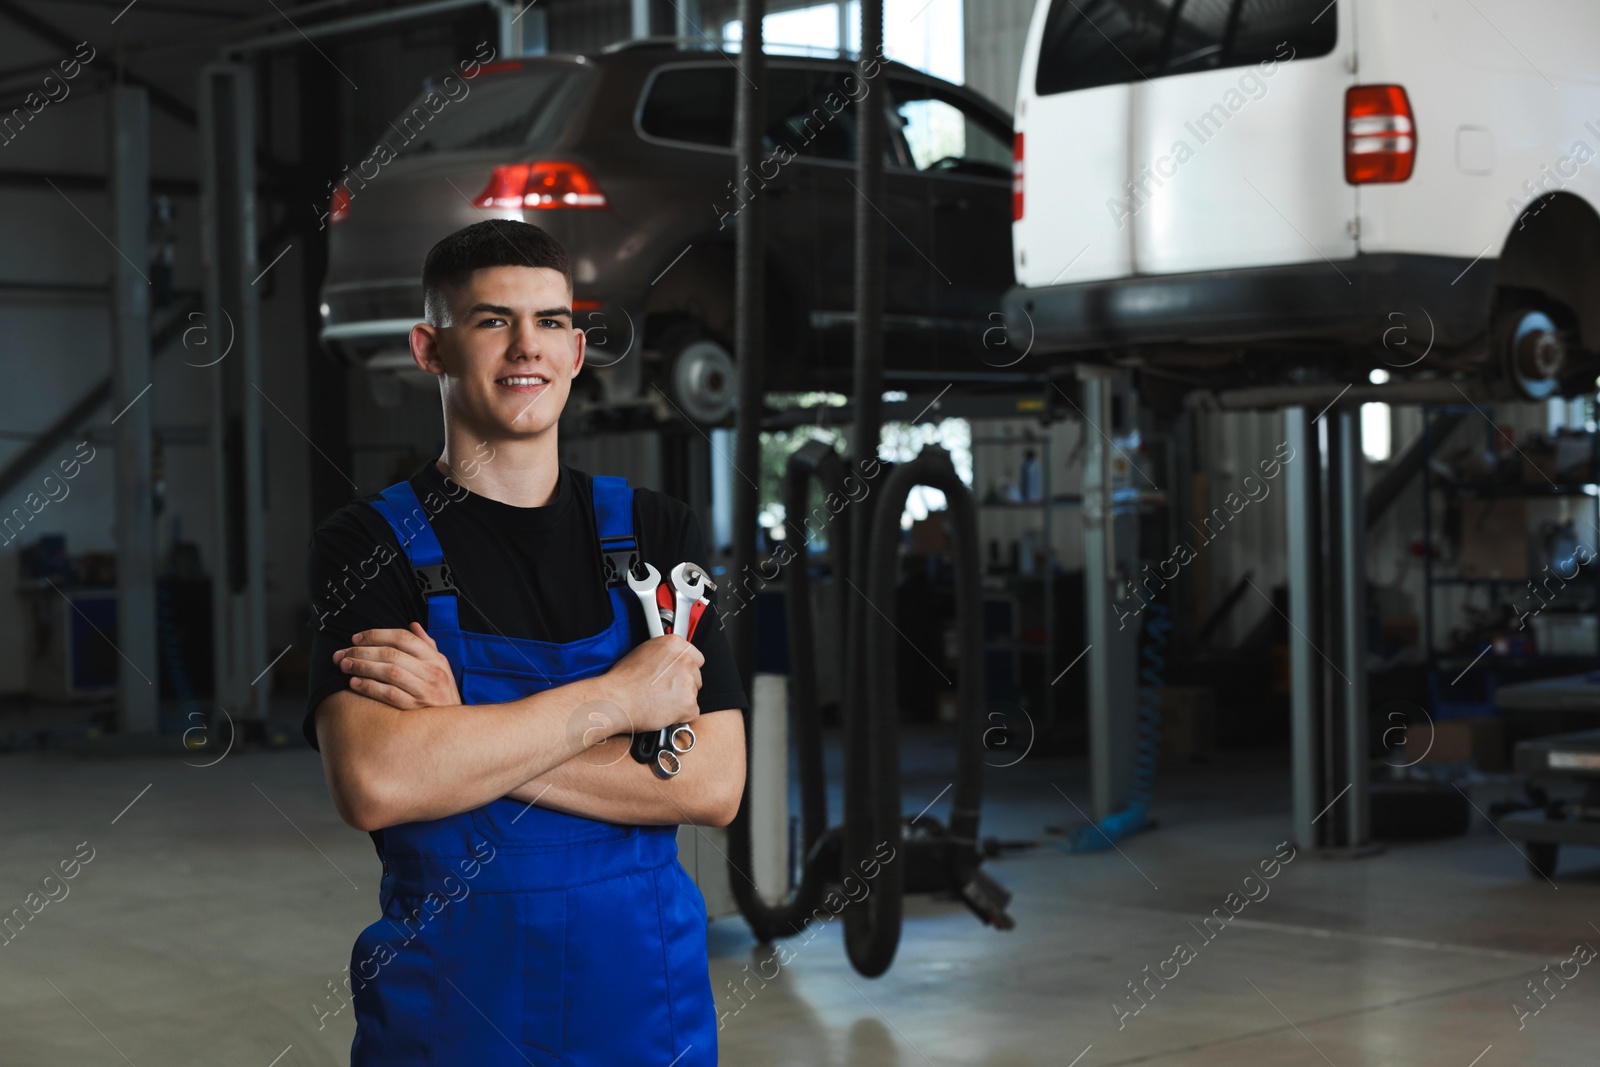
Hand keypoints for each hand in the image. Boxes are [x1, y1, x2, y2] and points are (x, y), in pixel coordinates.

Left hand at [335, 622, 460, 709]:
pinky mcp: (416, 708)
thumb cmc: (442, 692)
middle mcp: (432, 672)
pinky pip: (389, 695)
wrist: (454, 725)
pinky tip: (355, 683)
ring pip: (389, 672)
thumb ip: (427, 645)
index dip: (376, 635)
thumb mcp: (441, 666)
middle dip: (362, 651)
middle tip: (342, 653)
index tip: (355, 638)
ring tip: (345, 666)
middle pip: (392, 654)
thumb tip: (413, 625)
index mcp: (435, 658)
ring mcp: (425, 690)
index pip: (403, 638)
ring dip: (363, 667)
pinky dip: (370, 687)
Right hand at [605, 634, 702, 734]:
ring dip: (681, 700)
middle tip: (665, 691)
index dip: (685, 669)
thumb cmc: (622, 680)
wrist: (615, 700)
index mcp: (674, 644)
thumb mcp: (643, 653)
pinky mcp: (689, 703)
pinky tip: (664, 713)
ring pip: (694, 694)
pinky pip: (692, 712)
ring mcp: (688, 682)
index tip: (678, 676)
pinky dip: (681, 716)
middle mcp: (685, 660)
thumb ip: (664, 656)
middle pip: (696, 676)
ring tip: (660, 702)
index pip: (695, 657)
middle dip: (684, 685)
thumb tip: (669, 663)